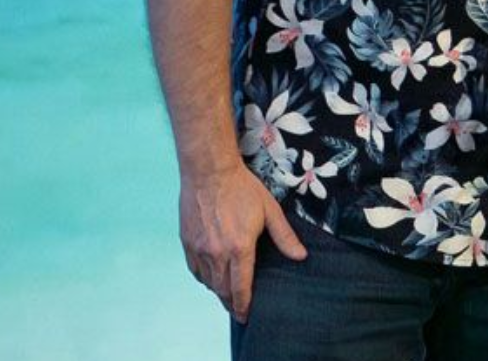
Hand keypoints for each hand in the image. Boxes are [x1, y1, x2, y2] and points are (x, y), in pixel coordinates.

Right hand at [179, 164, 306, 322]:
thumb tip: (300, 256)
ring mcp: (199, 249)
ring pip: (208, 282)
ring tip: (227, 294)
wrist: (209, 171)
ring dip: (218, 291)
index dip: (244, 305)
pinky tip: (211, 276)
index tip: (246, 315)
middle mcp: (217, 254)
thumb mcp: (269, 210)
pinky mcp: (187, 243)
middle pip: (223, 289)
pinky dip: (204, 278)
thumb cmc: (241, 188)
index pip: (241, 288)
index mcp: (239, 248)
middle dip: (231, 303)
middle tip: (238, 309)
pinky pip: (195, 270)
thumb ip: (284, 236)